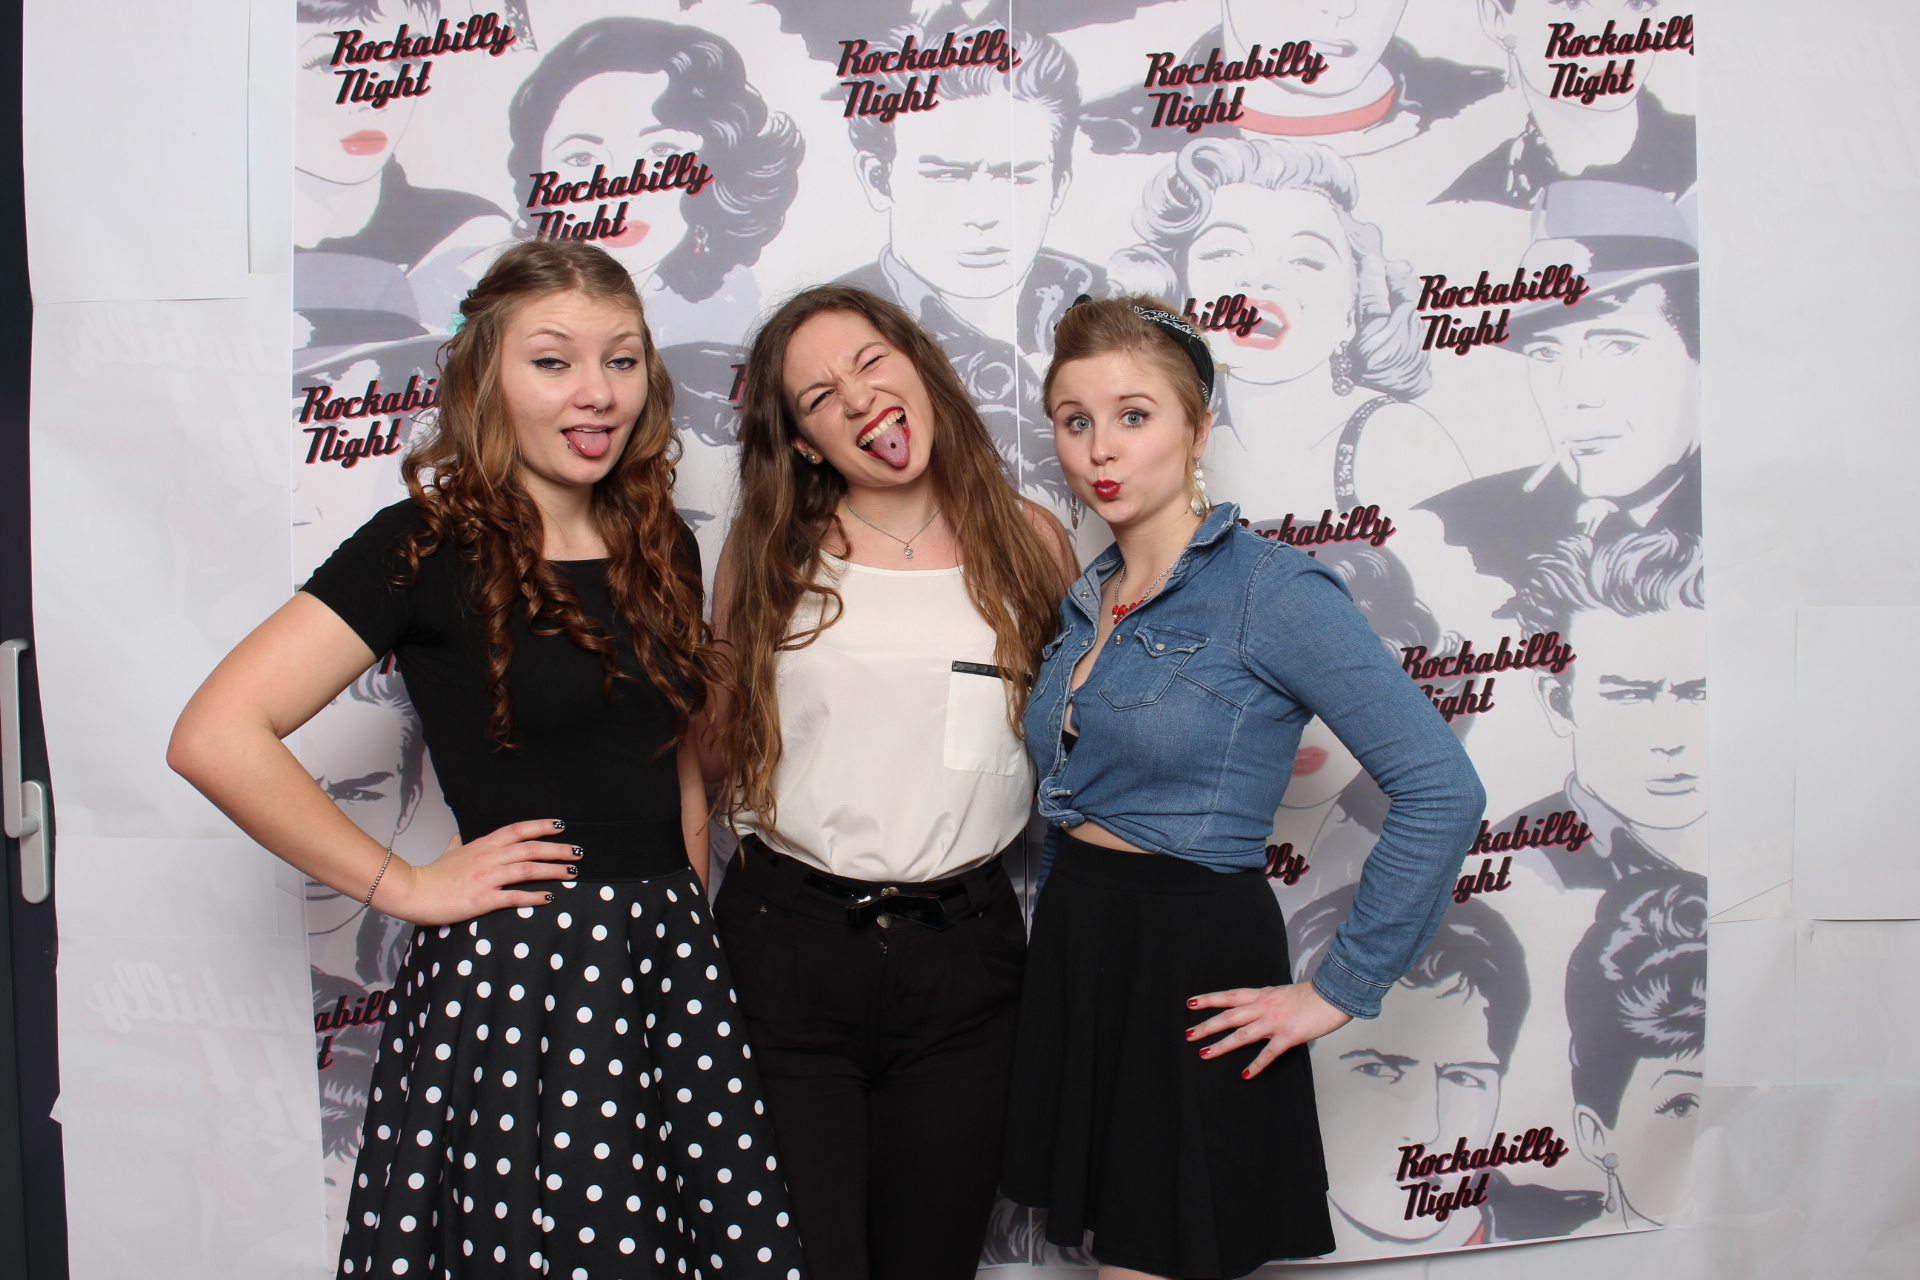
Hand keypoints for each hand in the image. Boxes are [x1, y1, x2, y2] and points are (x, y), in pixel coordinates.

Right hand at [381, 819, 578, 924]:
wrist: (413, 892)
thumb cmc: (431, 875)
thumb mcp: (446, 854)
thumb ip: (456, 845)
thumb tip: (456, 837)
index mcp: (483, 845)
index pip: (518, 830)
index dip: (542, 826)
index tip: (561, 826)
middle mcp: (489, 857)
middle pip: (531, 848)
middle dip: (558, 849)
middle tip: (578, 852)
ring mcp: (487, 877)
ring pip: (528, 870)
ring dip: (553, 871)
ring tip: (572, 873)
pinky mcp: (482, 899)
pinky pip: (514, 897)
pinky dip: (533, 897)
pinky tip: (548, 898)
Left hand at [1185, 981, 1352, 1079]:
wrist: (1333, 995)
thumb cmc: (1312, 995)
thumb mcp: (1283, 992)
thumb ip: (1267, 1000)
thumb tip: (1255, 1006)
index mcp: (1262, 994)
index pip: (1229, 996)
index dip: (1209, 999)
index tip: (1191, 1003)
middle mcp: (1264, 1007)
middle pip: (1229, 1017)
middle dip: (1207, 1026)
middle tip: (1188, 1034)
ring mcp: (1274, 1022)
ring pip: (1241, 1034)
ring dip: (1221, 1045)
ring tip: (1204, 1053)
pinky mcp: (1288, 1036)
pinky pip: (1268, 1053)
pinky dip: (1255, 1065)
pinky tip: (1245, 1075)